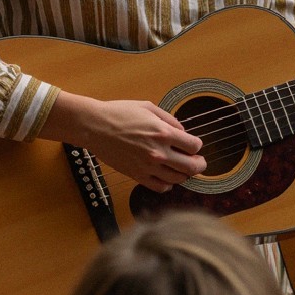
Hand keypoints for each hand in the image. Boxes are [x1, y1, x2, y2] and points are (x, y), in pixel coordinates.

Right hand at [46, 92, 204, 193]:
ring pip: (178, 179)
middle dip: (199, 164)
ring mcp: (148, 166)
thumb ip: (169, 119)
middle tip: (199, 162)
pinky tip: (166, 176)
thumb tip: (182, 130)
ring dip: (184, 174)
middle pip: (191, 167)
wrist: (95, 126)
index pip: (194, 146)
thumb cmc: (120, 113)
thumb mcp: (148, 107)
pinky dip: (168, 184)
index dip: (197, 145)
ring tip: (181, 168)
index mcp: (163, 133)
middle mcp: (158, 152)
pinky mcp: (137, 175)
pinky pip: (160, 187)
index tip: (193, 145)